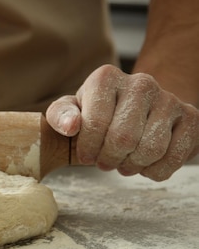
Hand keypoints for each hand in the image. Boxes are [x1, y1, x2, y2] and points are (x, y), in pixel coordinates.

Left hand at [46, 64, 198, 180]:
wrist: (136, 108)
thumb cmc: (96, 112)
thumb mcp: (71, 110)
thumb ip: (62, 116)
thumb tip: (71, 127)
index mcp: (106, 78)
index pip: (95, 123)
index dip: (89, 148)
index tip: (87, 156)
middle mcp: (141, 83)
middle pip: (123, 139)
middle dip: (110, 159)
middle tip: (106, 162)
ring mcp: (169, 99)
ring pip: (150, 149)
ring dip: (132, 166)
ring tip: (124, 162)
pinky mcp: (191, 118)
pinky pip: (174, 157)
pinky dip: (156, 170)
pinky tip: (145, 164)